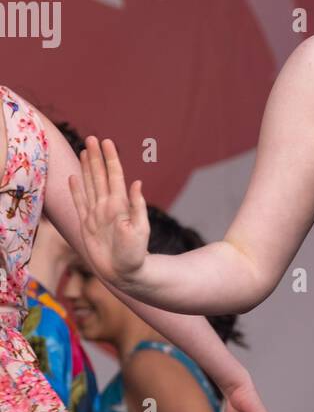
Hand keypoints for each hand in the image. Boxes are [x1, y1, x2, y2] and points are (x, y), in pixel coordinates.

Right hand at [68, 135, 149, 286]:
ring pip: (90, 185)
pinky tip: (74, 178)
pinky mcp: (87, 225)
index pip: (114, 176)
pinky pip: (79, 203)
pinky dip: (76, 190)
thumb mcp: (140, 230)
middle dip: (97, 157)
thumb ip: (138, 207)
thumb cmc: (135, 254)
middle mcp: (107, 206)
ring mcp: (96, 214)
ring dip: (87, 168)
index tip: (107, 141)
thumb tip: (137, 183)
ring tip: (85, 151)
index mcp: (120, 205)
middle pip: (100, 176)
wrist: (125, 274)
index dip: (110, 158)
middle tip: (93, 138)